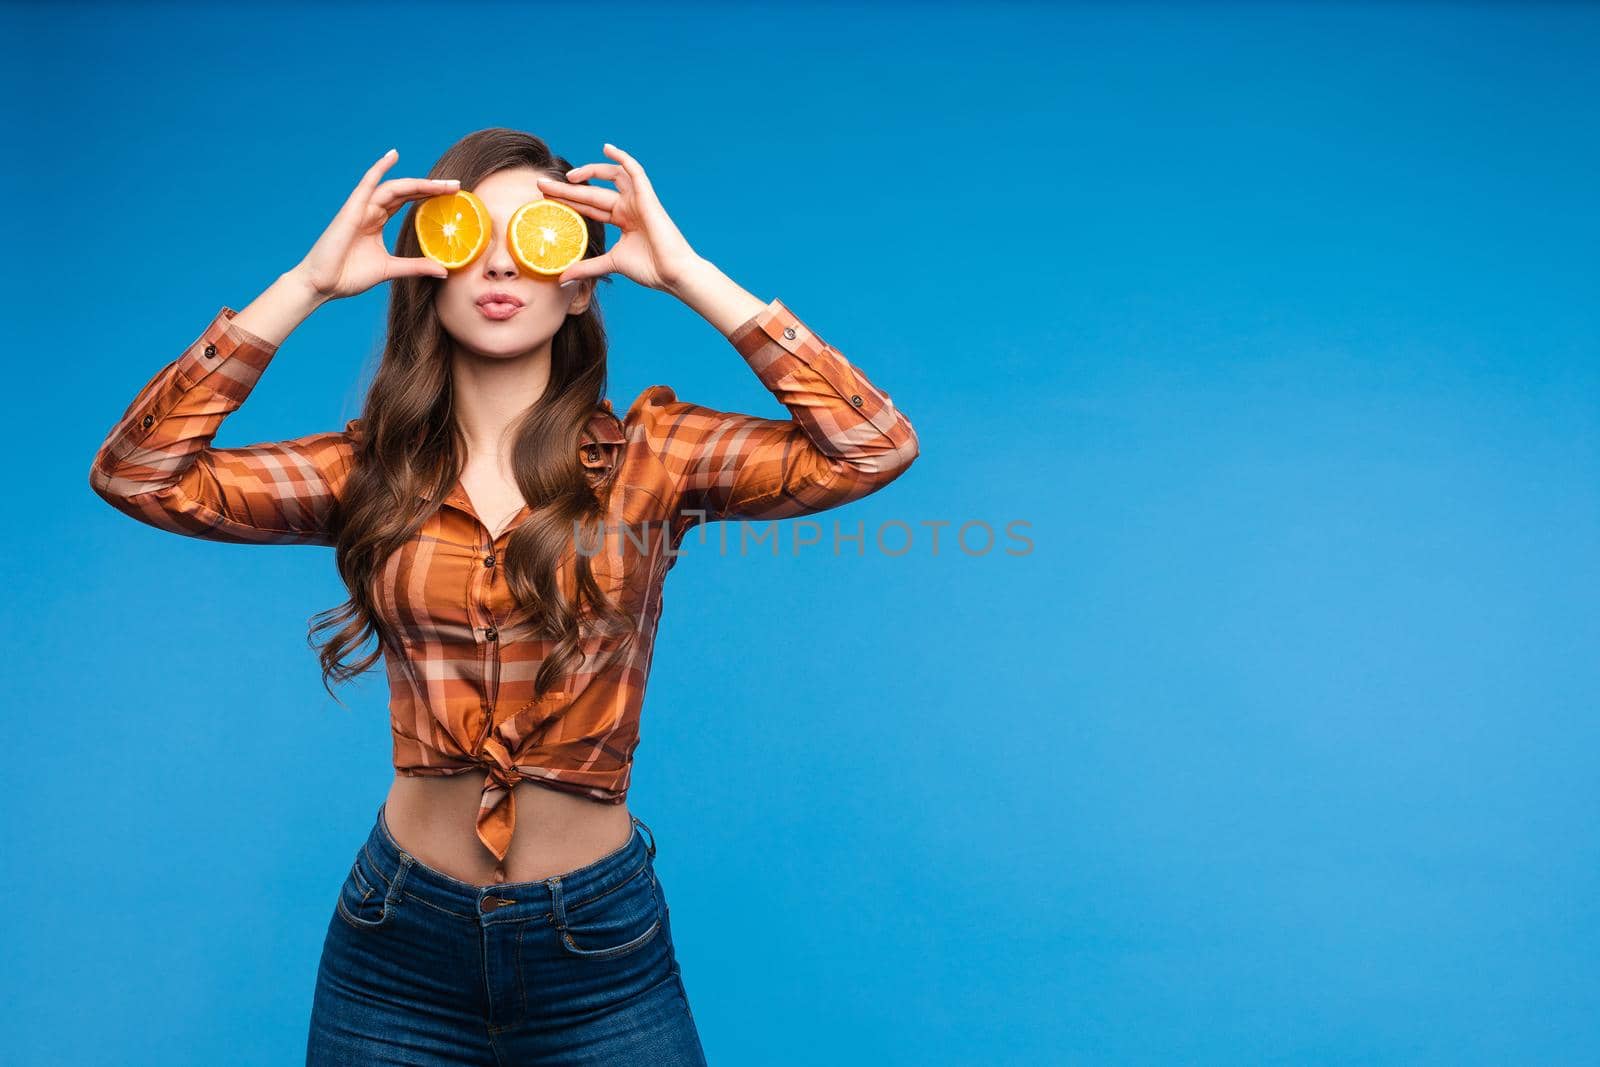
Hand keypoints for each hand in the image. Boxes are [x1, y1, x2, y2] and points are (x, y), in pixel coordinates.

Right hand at [290, 148, 459, 303]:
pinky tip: (393, 156)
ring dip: (419, 184)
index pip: (408, 202)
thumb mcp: (391, 269)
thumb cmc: (349, 276)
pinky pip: (367, 185)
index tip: (454, 196)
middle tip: (457, 186)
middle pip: (406, 192)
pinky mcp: (351, 210)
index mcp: (377, 222)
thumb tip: (444, 271)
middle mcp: (371, 211)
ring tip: (443, 183)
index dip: (429, 196)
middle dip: (431, 189)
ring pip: (395, 189)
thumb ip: (416, 266)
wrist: (322, 285)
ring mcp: (361, 209)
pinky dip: (379, 169)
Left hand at [535, 144, 701, 292]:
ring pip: (611, 176)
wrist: (672, 274)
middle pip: (592, 192)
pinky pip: (635, 170)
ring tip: (568, 176)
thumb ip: (587, 268)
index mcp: (622, 220)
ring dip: (590, 171)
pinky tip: (606, 147)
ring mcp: (638, 200)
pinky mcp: (647, 197)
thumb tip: (562, 279)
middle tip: (541, 184)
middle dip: (566, 189)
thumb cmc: (650, 269)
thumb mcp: (611, 264)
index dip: (568, 200)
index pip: (588, 206)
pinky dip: (622, 157)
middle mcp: (628, 207)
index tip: (545, 197)